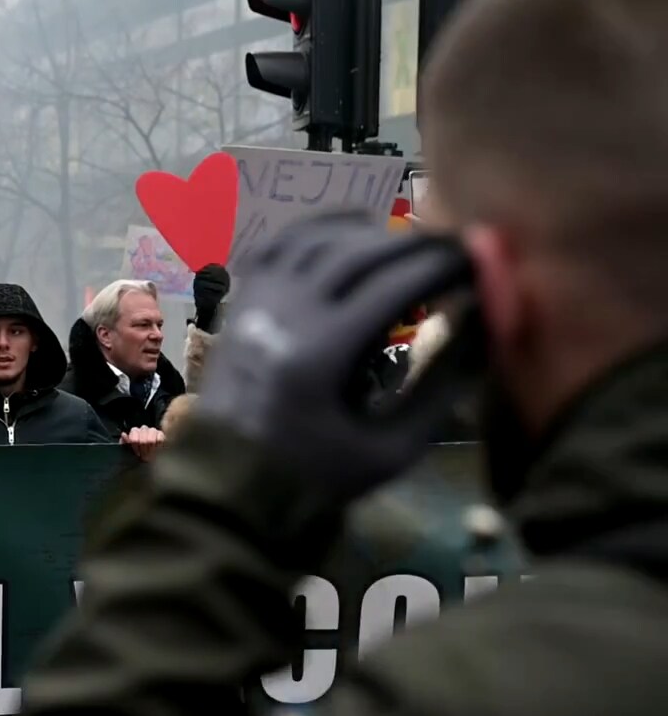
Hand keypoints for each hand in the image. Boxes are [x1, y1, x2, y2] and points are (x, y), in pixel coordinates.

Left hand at [120, 426, 164, 462]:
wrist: (148, 459)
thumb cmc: (137, 454)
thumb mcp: (128, 450)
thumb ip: (125, 442)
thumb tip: (124, 434)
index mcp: (134, 431)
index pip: (134, 437)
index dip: (135, 447)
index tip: (137, 453)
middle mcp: (143, 429)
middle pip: (143, 440)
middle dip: (143, 450)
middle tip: (143, 456)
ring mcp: (152, 431)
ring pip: (151, 439)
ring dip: (150, 449)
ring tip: (149, 453)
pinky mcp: (160, 434)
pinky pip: (159, 439)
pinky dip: (157, 446)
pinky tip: (155, 449)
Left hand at [197, 210, 478, 499]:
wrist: (231, 484)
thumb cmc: (317, 476)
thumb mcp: (392, 448)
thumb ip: (442, 386)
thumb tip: (485, 325)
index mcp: (320, 353)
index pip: (393, 284)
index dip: (441, 264)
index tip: (477, 260)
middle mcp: (283, 314)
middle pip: (358, 252)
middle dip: (413, 243)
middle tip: (453, 248)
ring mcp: (255, 302)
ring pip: (317, 240)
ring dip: (369, 234)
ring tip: (408, 247)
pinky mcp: (240, 301)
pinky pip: (279, 245)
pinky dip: (318, 231)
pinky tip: (350, 237)